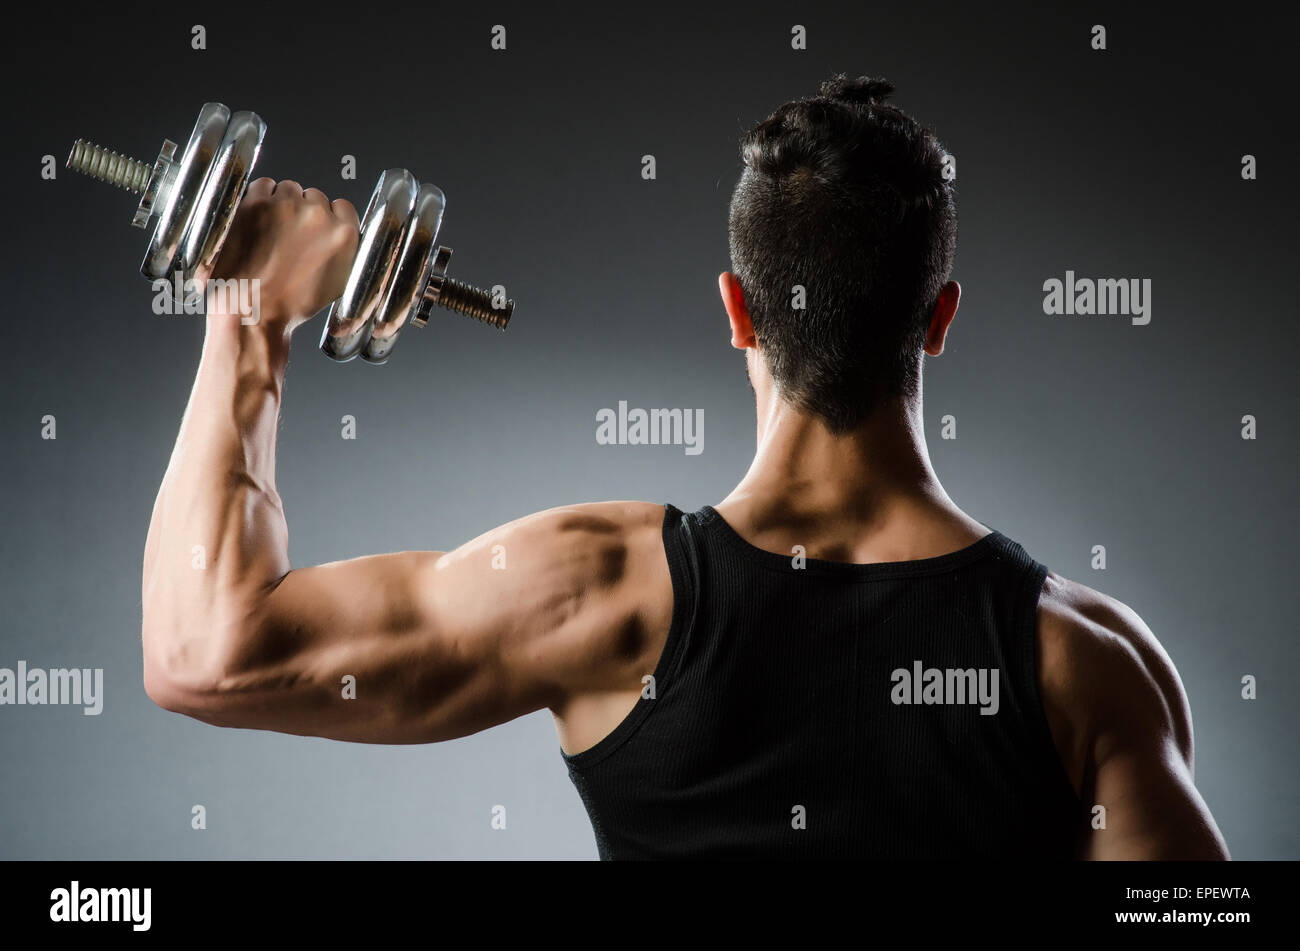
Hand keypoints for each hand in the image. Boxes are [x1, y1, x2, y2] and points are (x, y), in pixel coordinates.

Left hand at [206, 178, 359, 333]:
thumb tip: (339, 236)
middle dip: (305, 213)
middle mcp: (318, 216)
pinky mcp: (256, 202)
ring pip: (289, 189)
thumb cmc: (289, 305)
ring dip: (282, 204)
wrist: (252, 310)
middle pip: (315, 197)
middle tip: (291, 236)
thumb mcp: (338, 285)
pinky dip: (260, 198)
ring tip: (272, 231)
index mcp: (344, 235)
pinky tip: (257, 221)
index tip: (319, 227)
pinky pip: (263, 185)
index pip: (342, 207)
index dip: (329, 218)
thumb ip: (344, 253)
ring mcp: (286, 205)